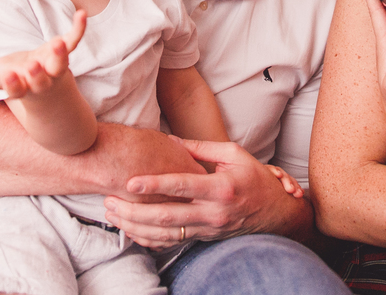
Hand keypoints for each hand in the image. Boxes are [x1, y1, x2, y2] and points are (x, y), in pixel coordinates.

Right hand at [0, 9, 87, 97]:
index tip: (9, 75)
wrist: (46, 89)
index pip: (17, 89)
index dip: (14, 83)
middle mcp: (40, 80)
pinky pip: (73, 41)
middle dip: (37, 73)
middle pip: (41, 80)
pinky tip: (81, 14)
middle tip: (33, 65)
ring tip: (59, 42)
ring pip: (60, 64)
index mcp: (21, 87)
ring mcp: (54, 67)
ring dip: (60, 54)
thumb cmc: (14, 80)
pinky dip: (78, 29)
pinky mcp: (63, 53)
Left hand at [103, 139, 299, 248]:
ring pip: (166, 233)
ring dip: (136, 226)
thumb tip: (172, 141)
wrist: (276, 214)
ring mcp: (208, 229)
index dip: (155, 184)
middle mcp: (213, 212)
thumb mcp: (234, 154)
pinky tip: (131, 231)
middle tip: (109, 202)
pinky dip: (149, 240)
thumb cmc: (255, 179)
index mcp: (220, 188)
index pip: (182, 186)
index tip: (131, 181)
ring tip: (113, 215)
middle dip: (134, 211)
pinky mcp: (204, 238)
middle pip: (167, 216)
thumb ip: (202, 148)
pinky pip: (173, 243)